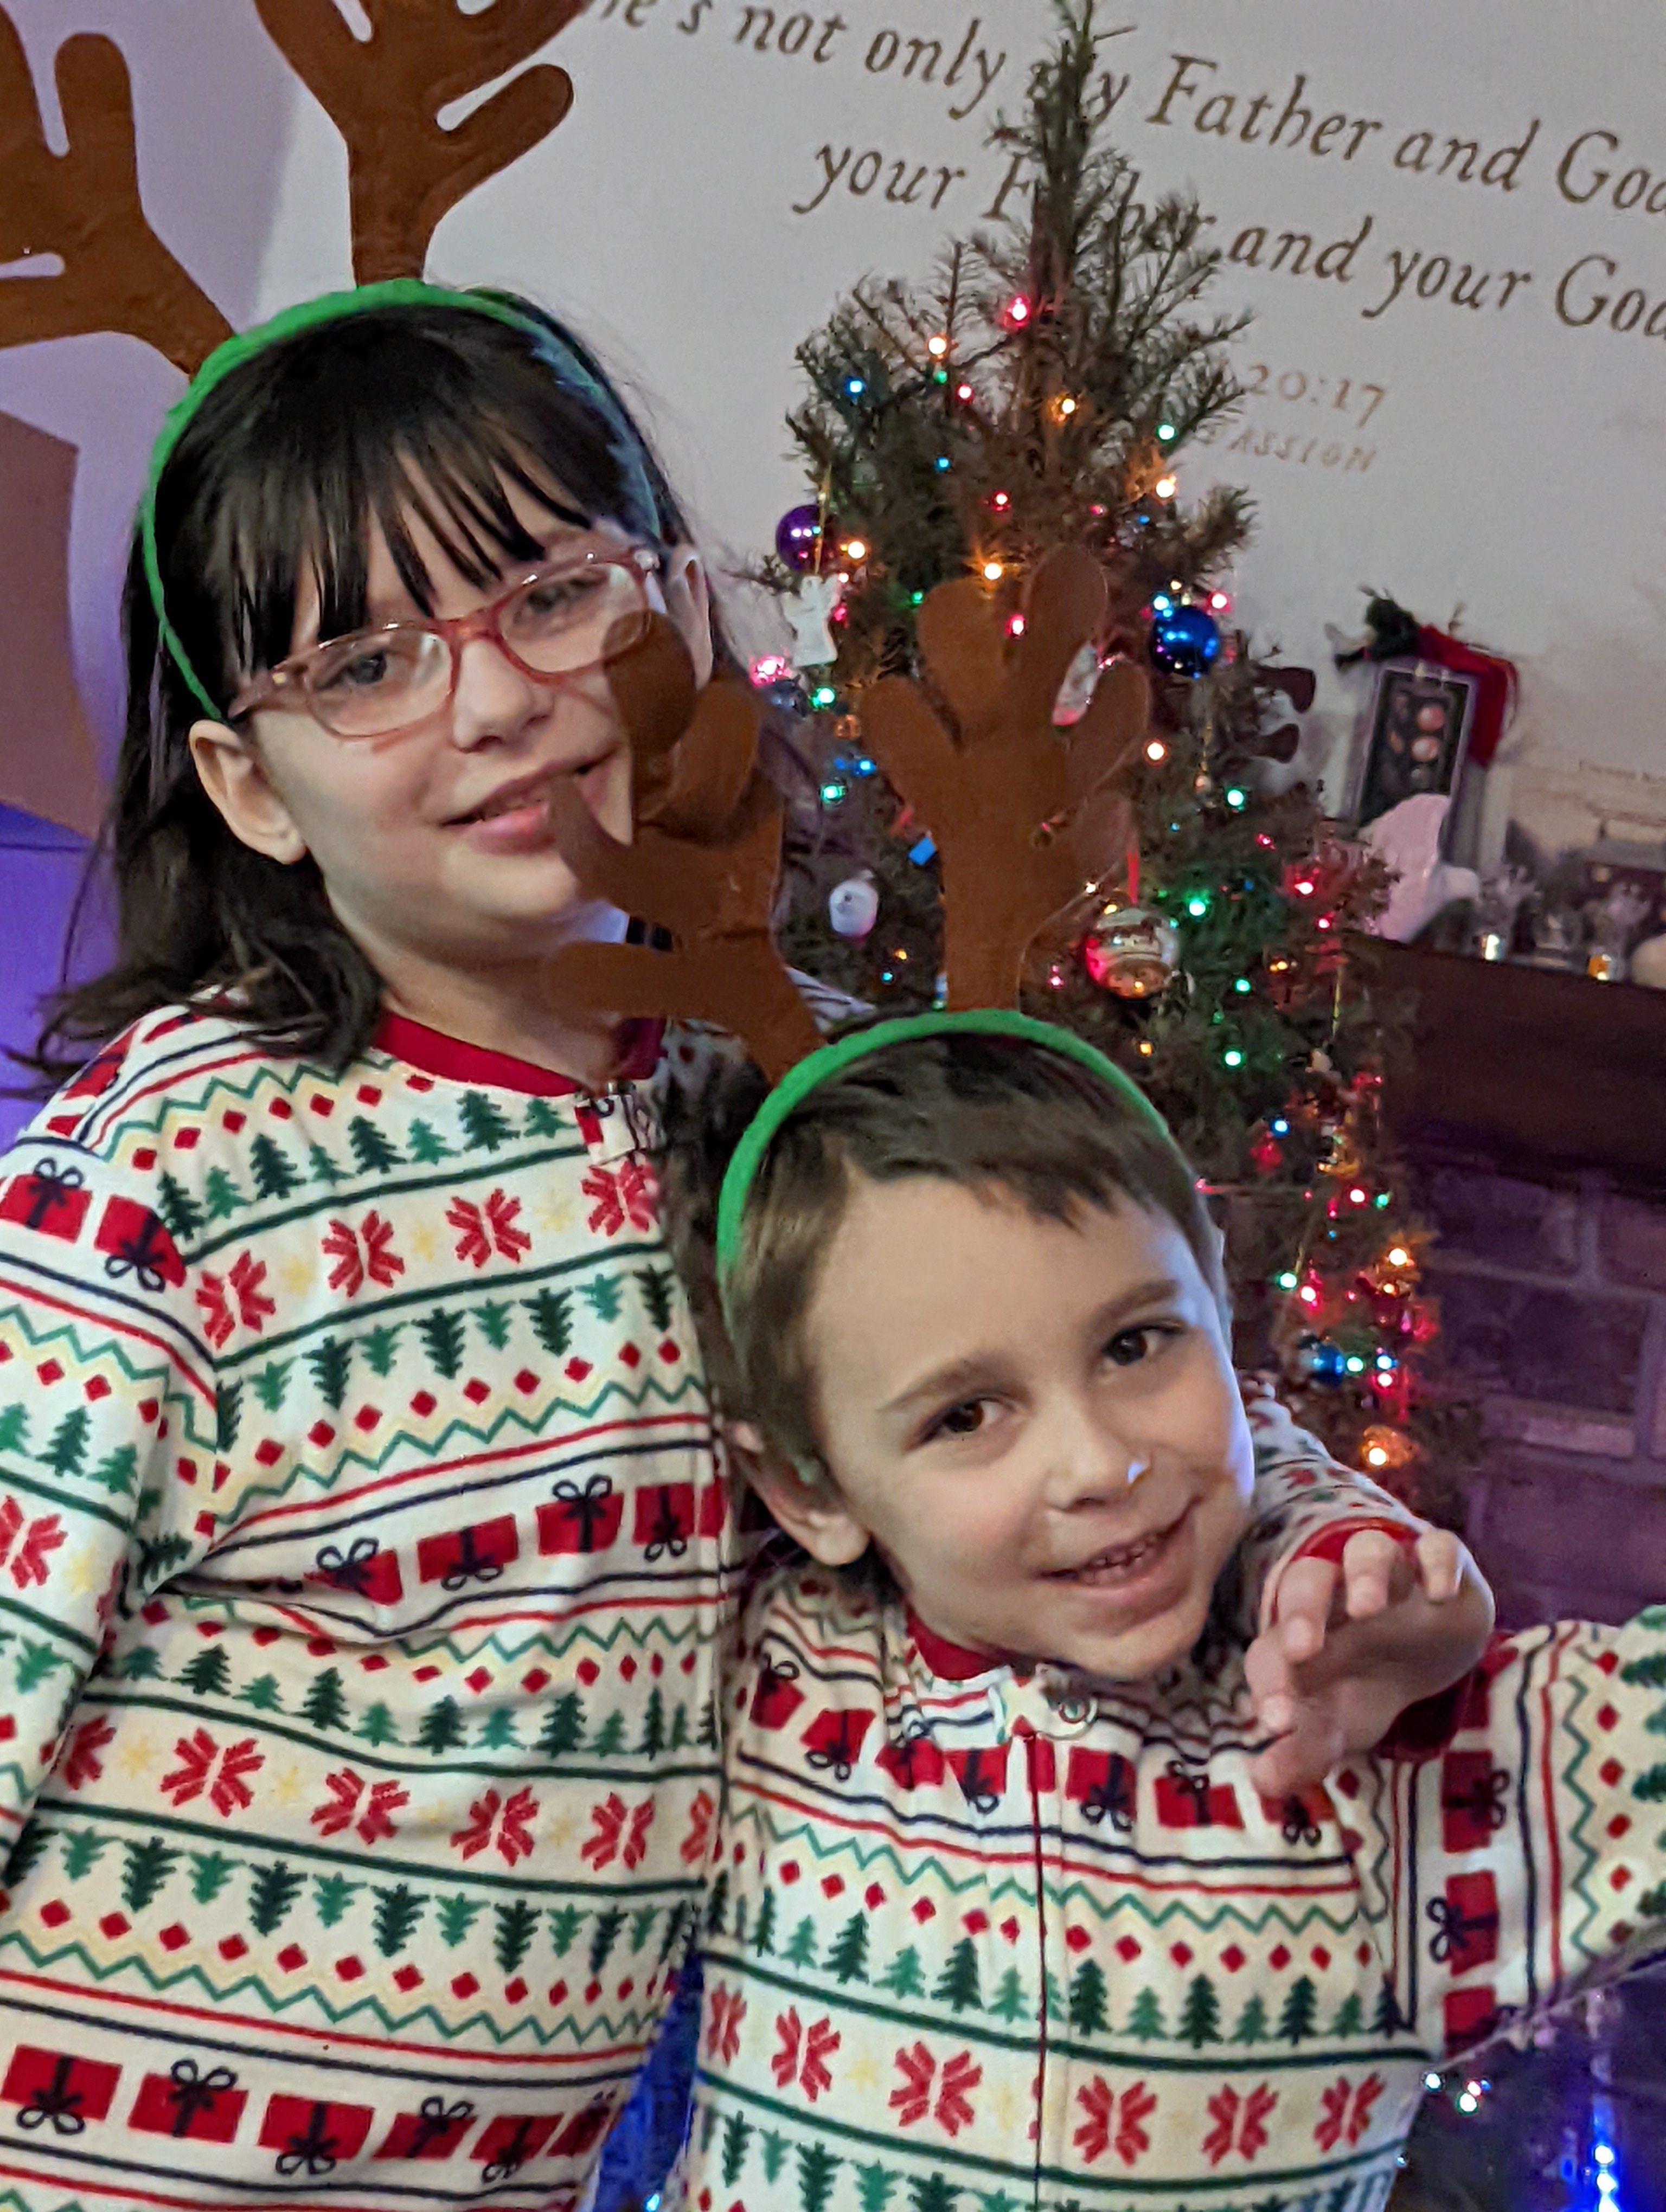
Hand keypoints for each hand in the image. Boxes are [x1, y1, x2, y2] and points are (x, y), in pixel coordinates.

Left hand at [1244, 1526, 1492, 1799]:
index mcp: (1302, 1637)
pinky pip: (1438, 1546)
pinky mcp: (1441, 1569)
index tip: (1278, 1723)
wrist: (1425, 1654)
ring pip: (1368, 1549)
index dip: (1270, 1682)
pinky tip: (1441, 1592)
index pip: (1270, 1650)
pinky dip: (1438, 1561)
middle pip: (1307, 1581)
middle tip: (1305, 1647)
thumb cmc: (1364, 1687)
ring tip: (1371, 1607)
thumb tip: (1262, 1782)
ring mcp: (1391, 1578)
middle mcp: (1338, 1599)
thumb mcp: (1339, 1728)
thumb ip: (1302, 1754)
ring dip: (1365, 1572)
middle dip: (1302, 1610)